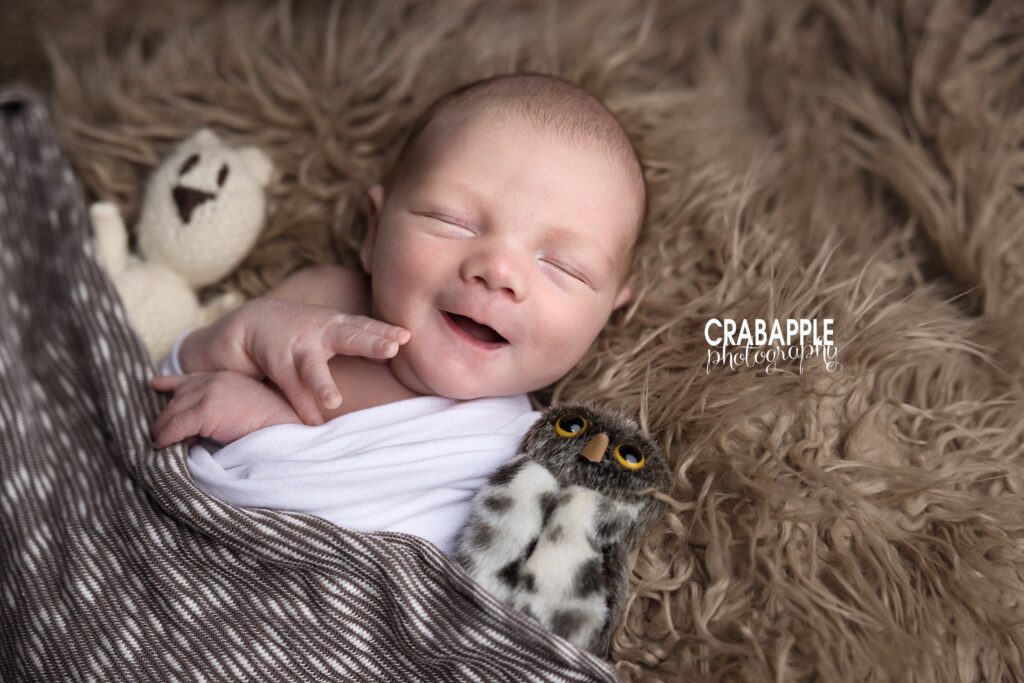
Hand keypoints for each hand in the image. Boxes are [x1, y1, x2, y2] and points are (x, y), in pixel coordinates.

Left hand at [149, 371, 303, 449]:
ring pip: (172, 412)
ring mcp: (210, 392)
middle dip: (166, 415)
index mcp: (227, 378)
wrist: (287, 429)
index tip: (156, 384)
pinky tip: (163, 446)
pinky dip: (166, 437)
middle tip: (159, 432)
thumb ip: (223, 409)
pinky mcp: (206, 409)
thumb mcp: (245, 409)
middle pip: (177, 397)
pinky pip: (175, 426)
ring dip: (164, 428)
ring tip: (160, 442)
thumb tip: (196, 430)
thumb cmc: (273, 427)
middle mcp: (215, 380)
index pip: (191, 378)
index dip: (171, 382)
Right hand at [234, 298, 410, 425]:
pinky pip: (291, 387)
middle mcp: (321, 331)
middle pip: (349, 336)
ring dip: (322, 384)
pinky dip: (302, 406)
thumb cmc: (305, 330)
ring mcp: (297, 346)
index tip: (406, 338)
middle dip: (371, 342)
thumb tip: (398, 352)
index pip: (366, 326)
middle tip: (391, 350)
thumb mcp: (334, 329)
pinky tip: (313, 423)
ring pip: (312, 366)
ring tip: (334, 402)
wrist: (253, 322)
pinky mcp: (277, 362)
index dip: (385, 332)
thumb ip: (363, 339)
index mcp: (339, 324)